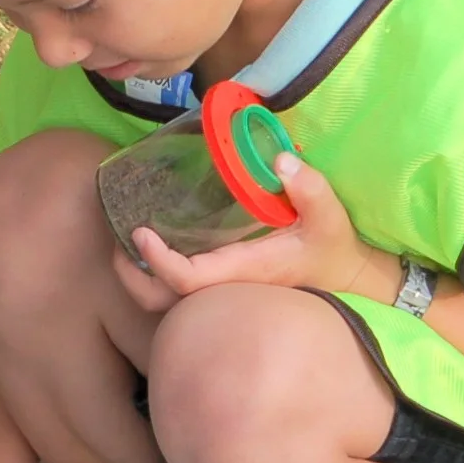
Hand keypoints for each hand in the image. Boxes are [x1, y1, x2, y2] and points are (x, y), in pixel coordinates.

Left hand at [109, 152, 399, 310]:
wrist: (344, 278)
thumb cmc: (331, 248)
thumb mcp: (330, 217)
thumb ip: (310, 189)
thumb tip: (281, 162)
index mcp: (242, 274)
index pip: (187, 279)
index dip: (158, 261)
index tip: (139, 233)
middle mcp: (224, 290)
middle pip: (160, 300)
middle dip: (131, 275)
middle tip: (119, 238)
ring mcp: (219, 295)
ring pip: (163, 300)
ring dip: (138, 275)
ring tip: (126, 241)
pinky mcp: (219, 289)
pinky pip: (174, 292)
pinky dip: (154, 273)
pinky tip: (151, 244)